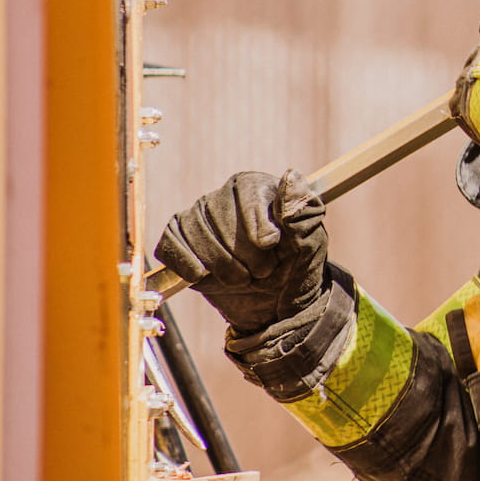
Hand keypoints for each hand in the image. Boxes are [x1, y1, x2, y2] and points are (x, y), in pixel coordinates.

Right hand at [156, 169, 327, 333]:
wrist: (276, 304)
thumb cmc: (296, 267)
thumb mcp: (309, 243)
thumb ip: (301, 212)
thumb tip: (291, 176)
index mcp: (258, 187)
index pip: (247, 193)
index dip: (257, 221)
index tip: (270, 244)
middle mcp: (225, 196)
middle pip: (219, 214)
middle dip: (242, 252)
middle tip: (262, 271)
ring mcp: (200, 217)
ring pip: (195, 232)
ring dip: (220, 264)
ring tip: (242, 279)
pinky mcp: (181, 241)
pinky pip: (170, 243)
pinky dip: (184, 261)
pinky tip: (200, 275)